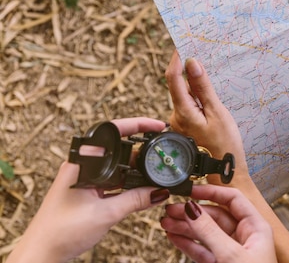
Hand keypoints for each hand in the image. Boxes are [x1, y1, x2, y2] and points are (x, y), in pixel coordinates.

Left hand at [7, 118, 167, 262]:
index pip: (114, 132)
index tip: (158, 126)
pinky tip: (139, 193)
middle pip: (118, 149)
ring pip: (116, 166)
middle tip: (160, 159)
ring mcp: (83, 178)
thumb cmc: (60, 232)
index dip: (138, 126)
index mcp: (81, 161)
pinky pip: (112, 181)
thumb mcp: (106, 214)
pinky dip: (127, 184)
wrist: (40, 255)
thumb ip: (136, 200)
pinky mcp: (86, 191)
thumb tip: (160, 191)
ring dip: (135, 172)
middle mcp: (82, 165)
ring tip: (153, 178)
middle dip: (141, 153)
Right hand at [161, 184, 277, 262]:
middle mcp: (245, 237)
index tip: (190, 190)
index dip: (211, 193)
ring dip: (185, 226)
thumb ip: (209, 231)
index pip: (233, 200)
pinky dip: (187, 243)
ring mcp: (232, 252)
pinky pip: (202, 249)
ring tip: (165, 221)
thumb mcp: (230, 255)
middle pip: (215, 216)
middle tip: (170, 208)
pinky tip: (173, 235)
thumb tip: (192, 208)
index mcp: (256, 227)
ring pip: (206, 233)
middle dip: (192, 211)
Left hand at [165, 52, 248, 183]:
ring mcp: (179, 124)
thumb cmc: (225, 145)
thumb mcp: (217, 112)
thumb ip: (203, 87)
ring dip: (194, 85)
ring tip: (208, 78)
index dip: (176, 59)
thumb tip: (192, 62)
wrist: (226, 174)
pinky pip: (189, 106)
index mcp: (182, 112)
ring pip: (185, 97)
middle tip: (200, 54)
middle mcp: (175, 117)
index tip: (182, 44)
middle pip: (179, 87)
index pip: (172, 78)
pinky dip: (197, 98)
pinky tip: (209, 100)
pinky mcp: (186, 128)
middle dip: (187, 71)